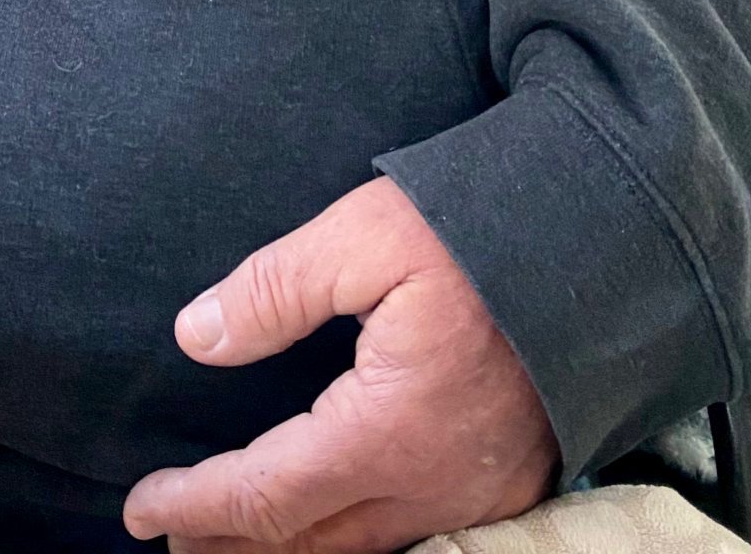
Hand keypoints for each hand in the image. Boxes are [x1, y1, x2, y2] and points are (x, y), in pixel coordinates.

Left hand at [123, 176, 557, 552]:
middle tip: (174, 539)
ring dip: (293, 550)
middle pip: (312, 545)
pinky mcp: (515, 480)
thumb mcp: (362, 236)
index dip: (198, 508)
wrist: (608, 236)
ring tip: (235, 542)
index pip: (268, 496)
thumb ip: (274, 291)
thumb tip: (196, 337)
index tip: (142, 509)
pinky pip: (416, 536)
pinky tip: (335, 521)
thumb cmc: (481, 229)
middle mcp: (434, 484)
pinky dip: (356, 540)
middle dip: (233, 547)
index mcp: (387, 430)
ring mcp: (481, 492)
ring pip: (366, 550)